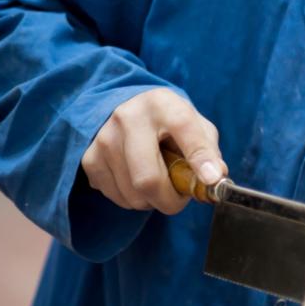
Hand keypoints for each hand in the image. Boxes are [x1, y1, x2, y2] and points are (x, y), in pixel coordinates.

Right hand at [81, 88, 226, 212]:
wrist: (127, 108)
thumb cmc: (169, 122)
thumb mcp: (195, 124)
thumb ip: (208, 149)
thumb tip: (215, 178)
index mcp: (163, 104)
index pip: (184, 129)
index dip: (199, 157)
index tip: (212, 179)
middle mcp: (129, 118)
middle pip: (148, 179)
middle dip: (170, 200)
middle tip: (179, 198)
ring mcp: (104, 138)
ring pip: (132, 194)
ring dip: (152, 201)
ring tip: (159, 183)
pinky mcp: (89, 158)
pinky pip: (116, 197)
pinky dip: (133, 199)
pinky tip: (137, 180)